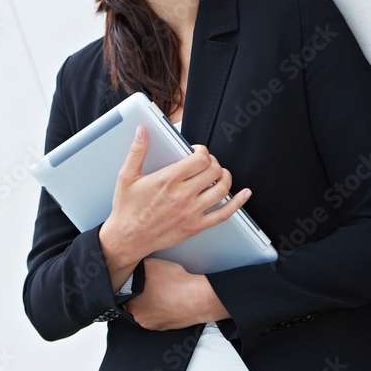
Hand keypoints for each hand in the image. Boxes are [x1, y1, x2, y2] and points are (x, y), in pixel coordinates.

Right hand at [99, 125, 250, 287]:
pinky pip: (224, 214)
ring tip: (219, 174)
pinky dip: (238, 203)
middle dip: (213, 162)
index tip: (197, 152)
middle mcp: (182, 195)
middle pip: (214, 171)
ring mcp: (191, 211)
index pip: (200, 159)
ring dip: (225, 177)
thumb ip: (137, 151)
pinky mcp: (195, 226)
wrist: (128, 238)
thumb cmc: (127, 209)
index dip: (203, 151)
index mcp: (167, 180)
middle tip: (206, 163)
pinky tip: (244, 195)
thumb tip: (141, 132)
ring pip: (222, 189)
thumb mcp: (126, 176)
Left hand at [125, 258, 229, 329]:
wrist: (198, 298)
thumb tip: (127, 269)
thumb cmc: (175, 283)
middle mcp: (140, 319)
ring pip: (146, 311)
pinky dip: (160, 308)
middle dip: (138, 295)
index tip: (133, 281)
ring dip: (149, 303)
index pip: (121, 295)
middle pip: (132, 304)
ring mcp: (154, 325)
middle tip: (148, 285)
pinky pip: (158, 316)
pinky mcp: (165, 327)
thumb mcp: (150, 265)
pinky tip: (168, 298)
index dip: (127, 286)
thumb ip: (135, 269)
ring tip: (160, 291)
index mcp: (132, 305)